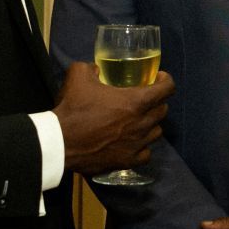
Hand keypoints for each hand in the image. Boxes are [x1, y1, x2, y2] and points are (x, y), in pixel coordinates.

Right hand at [53, 62, 173, 174]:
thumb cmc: (74, 108)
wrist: (61, 143)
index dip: (166, 81)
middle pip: (162, 110)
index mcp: (136, 101)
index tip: (158, 79)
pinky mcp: (128, 161)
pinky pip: (146, 153)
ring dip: (151, 124)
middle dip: (157, 101)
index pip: (167, 89)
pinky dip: (143, 146)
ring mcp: (137, 144)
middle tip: (145, 98)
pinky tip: (134, 143)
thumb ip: (91, 68)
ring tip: (139, 120)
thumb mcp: (79, 76)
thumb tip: (96, 69)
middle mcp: (142, 123)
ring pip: (157, 132)